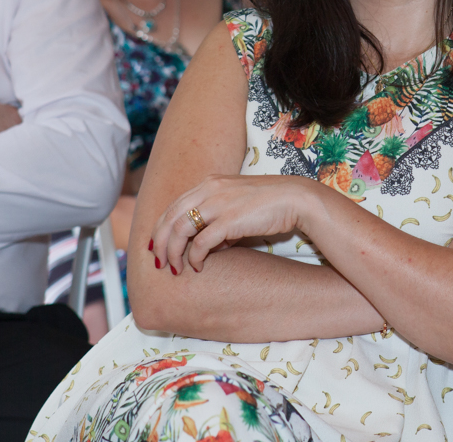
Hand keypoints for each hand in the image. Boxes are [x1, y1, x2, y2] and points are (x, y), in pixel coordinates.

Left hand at [150, 175, 308, 274]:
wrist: (295, 199)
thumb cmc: (269, 203)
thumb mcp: (237, 204)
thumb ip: (220, 219)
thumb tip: (211, 245)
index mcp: (209, 183)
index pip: (173, 205)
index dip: (161, 227)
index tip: (157, 246)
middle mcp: (209, 189)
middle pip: (170, 217)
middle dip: (160, 243)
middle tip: (159, 263)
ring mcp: (218, 203)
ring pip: (180, 230)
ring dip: (174, 253)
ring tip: (176, 269)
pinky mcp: (229, 220)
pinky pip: (200, 243)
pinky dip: (195, 257)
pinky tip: (198, 268)